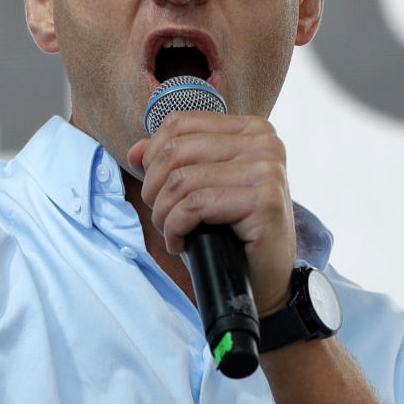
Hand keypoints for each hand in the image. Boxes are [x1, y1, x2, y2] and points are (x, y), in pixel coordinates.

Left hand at [127, 111, 296, 316]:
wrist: (264, 279)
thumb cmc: (230, 233)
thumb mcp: (198, 189)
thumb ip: (169, 163)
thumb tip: (135, 151)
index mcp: (249, 129)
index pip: (179, 124)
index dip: (153, 158)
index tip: (157, 190)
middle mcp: (264, 141)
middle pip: (175, 150)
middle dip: (154, 189)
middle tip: (162, 218)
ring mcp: (268, 169)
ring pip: (182, 180)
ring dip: (163, 213)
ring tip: (172, 233)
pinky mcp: (266, 199)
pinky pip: (196, 205)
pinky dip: (176, 228)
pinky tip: (181, 243)